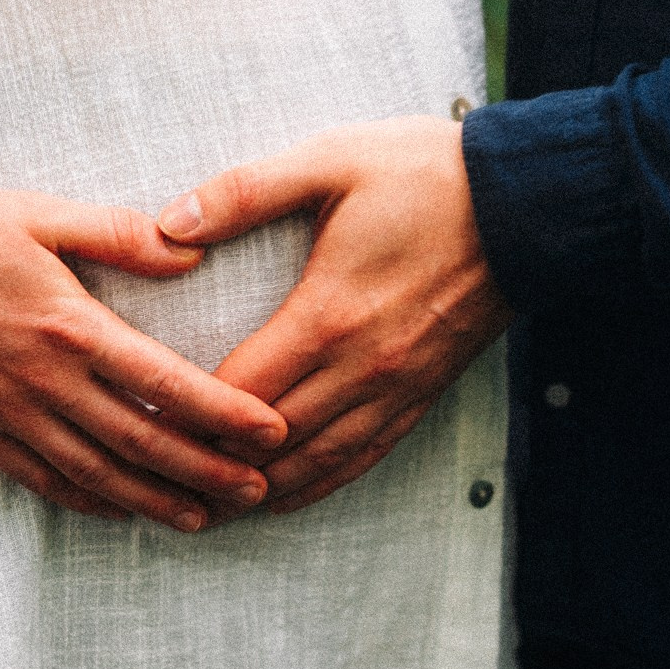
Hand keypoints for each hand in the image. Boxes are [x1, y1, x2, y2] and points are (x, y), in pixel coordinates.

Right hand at [0, 190, 286, 529]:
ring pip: (95, 474)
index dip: (224, 412)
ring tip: (203, 518)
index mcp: (70, 327)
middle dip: (206, 472)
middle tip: (259, 492)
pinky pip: (41, 479)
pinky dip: (86, 501)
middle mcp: (44, 382)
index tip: (271, 432)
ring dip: (154, 500)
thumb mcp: (38, 214)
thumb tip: (188, 254)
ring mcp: (9, 413)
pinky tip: (119, 510)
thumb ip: (117, 234)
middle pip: (141, 441)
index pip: (165, 381)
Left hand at [156, 117, 510, 514]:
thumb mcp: (330, 161)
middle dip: (210, 466)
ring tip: (205, 508)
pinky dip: (317, 484)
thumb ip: (245, 192)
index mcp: (327, 316)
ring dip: (258, 490)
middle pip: (270, 442)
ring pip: (315, 463)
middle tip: (154, 481)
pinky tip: (283, 496)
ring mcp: (395, 387)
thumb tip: (170, 224)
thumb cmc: (427, 175)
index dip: (185, 418)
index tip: (141, 428)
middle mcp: (361, 367)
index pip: (239, 391)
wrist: (528, 203)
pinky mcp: (422, 393)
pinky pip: (363, 457)